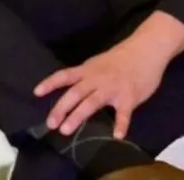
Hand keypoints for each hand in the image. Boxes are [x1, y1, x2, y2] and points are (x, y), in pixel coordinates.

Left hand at [33, 36, 166, 139]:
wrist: (147, 48)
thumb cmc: (123, 57)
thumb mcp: (100, 63)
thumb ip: (88, 76)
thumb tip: (74, 90)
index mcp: (89, 69)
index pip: (66, 75)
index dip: (51, 83)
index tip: (36, 92)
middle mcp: (97, 78)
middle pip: (75, 92)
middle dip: (61, 108)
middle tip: (51, 123)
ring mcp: (113, 87)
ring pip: (92, 102)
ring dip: (78, 116)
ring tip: (66, 130)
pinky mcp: (129, 96)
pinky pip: (124, 113)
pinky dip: (121, 124)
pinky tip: (117, 135)